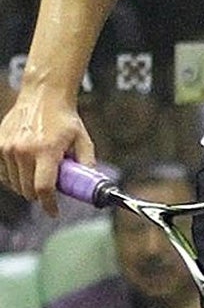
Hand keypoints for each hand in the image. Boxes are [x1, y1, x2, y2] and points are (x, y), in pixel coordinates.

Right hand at [0, 84, 94, 213]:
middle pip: (28, 190)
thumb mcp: (83, 140)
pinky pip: (3, 173)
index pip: (43, 189)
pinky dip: (13, 176)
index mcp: (46, 151)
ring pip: (15, 184)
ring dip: (26, 185)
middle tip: (50, 186)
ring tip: (39, 171)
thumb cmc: (64, 118)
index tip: (53, 212)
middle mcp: (24, 150)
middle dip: (40, 195)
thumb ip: (87, 164)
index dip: (49, 205)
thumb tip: (91, 185)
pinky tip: (25, 168)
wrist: (43, 95)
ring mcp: (8, 147)